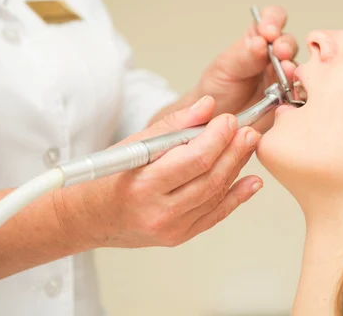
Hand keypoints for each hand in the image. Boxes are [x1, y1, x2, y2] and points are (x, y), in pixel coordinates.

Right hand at [71, 96, 261, 247]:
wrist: (90, 218)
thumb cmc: (108, 179)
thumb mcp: (134, 145)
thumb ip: (173, 124)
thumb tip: (206, 106)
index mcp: (144, 185)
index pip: (194, 160)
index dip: (217, 138)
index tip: (229, 120)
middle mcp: (159, 211)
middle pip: (210, 178)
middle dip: (234, 151)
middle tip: (248, 131)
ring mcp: (172, 228)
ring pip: (216, 194)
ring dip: (237, 168)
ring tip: (248, 146)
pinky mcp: (181, 235)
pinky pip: (216, 214)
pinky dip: (237, 197)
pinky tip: (251, 181)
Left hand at [190, 6, 297, 131]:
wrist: (213, 121)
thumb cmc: (216, 90)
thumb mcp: (224, 67)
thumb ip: (243, 54)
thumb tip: (261, 42)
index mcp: (258, 40)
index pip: (272, 19)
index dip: (273, 20)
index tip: (268, 31)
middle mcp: (275, 57)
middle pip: (289, 43)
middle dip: (285, 45)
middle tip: (279, 51)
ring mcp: (284, 78)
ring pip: (298, 67)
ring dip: (293, 67)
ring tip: (285, 72)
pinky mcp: (288, 100)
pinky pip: (299, 92)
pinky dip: (298, 90)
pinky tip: (290, 92)